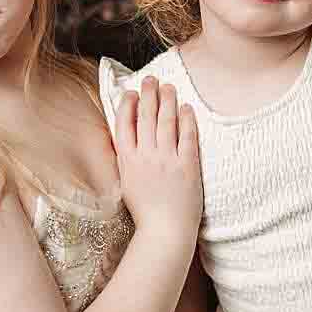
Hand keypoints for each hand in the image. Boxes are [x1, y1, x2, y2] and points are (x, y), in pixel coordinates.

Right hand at [112, 76, 200, 238]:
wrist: (165, 232)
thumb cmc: (146, 213)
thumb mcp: (126, 184)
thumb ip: (126, 161)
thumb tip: (126, 140)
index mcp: (127, 162)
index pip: (124, 125)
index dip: (128, 105)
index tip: (131, 92)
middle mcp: (145, 157)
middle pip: (146, 117)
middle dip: (148, 94)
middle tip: (151, 79)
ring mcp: (167, 160)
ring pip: (166, 122)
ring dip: (167, 101)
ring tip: (169, 86)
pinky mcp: (187, 165)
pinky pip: (187, 136)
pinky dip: (187, 120)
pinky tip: (187, 108)